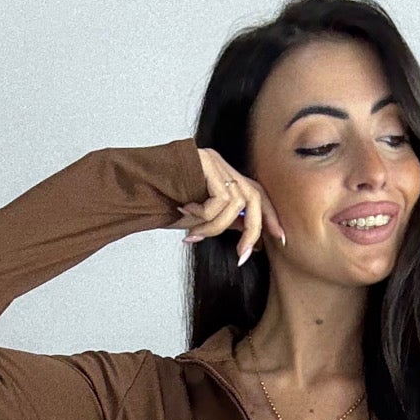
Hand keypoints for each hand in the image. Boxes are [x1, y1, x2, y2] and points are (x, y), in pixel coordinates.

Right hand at [175, 146, 286, 264]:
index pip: (258, 195)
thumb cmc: (166, 204)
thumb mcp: (202, 219)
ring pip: (235, 205)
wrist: (138, 188)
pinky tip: (185, 211)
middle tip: (241, 257)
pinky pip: (219, 201)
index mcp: (226, 177)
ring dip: (214, 228)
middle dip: (253, 232)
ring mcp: (215, 161)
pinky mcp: (206, 161)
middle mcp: (224, 166)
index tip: (281, 240)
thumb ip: (227, 222)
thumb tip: (252, 239)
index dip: (271, 217)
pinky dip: (204, 216)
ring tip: (194, 233)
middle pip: (255, 198)